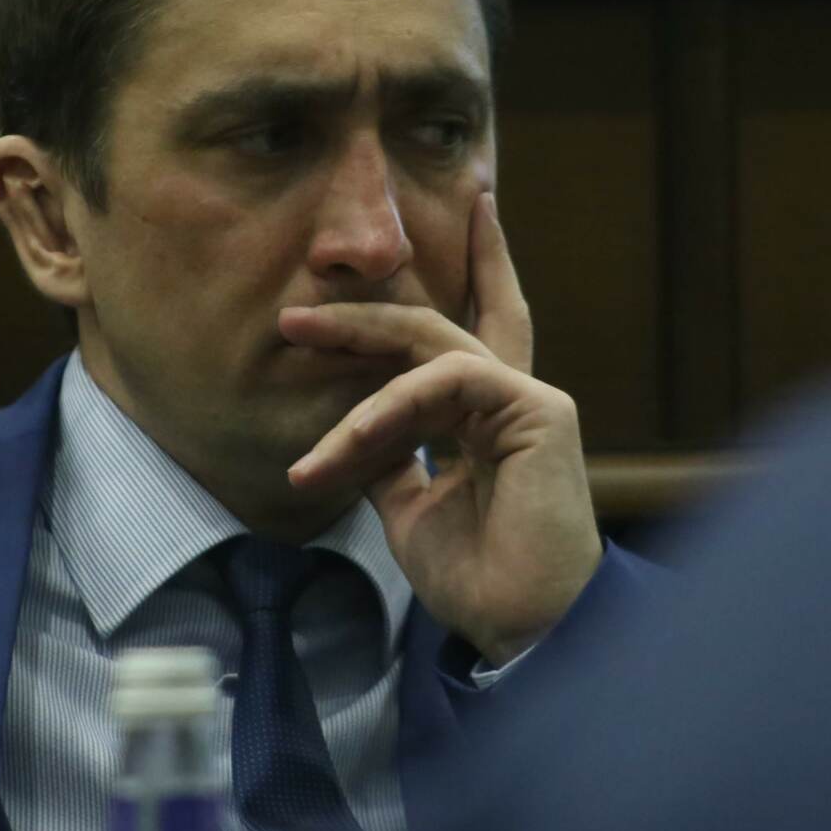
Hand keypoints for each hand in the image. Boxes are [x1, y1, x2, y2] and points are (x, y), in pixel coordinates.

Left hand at [281, 192, 601, 666]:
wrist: (521, 627)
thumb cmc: (476, 576)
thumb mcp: (407, 506)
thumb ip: (385, 456)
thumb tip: (344, 430)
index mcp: (488, 418)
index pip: (479, 325)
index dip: (479, 265)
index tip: (476, 204)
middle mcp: (512, 398)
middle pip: (436, 321)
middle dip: (363, 308)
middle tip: (296, 309)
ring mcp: (527, 399)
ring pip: (426, 345)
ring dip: (353, 343)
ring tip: (294, 344)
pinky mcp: (536, 410)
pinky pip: (443, 382)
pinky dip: (387, 406)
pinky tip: (348, 439)